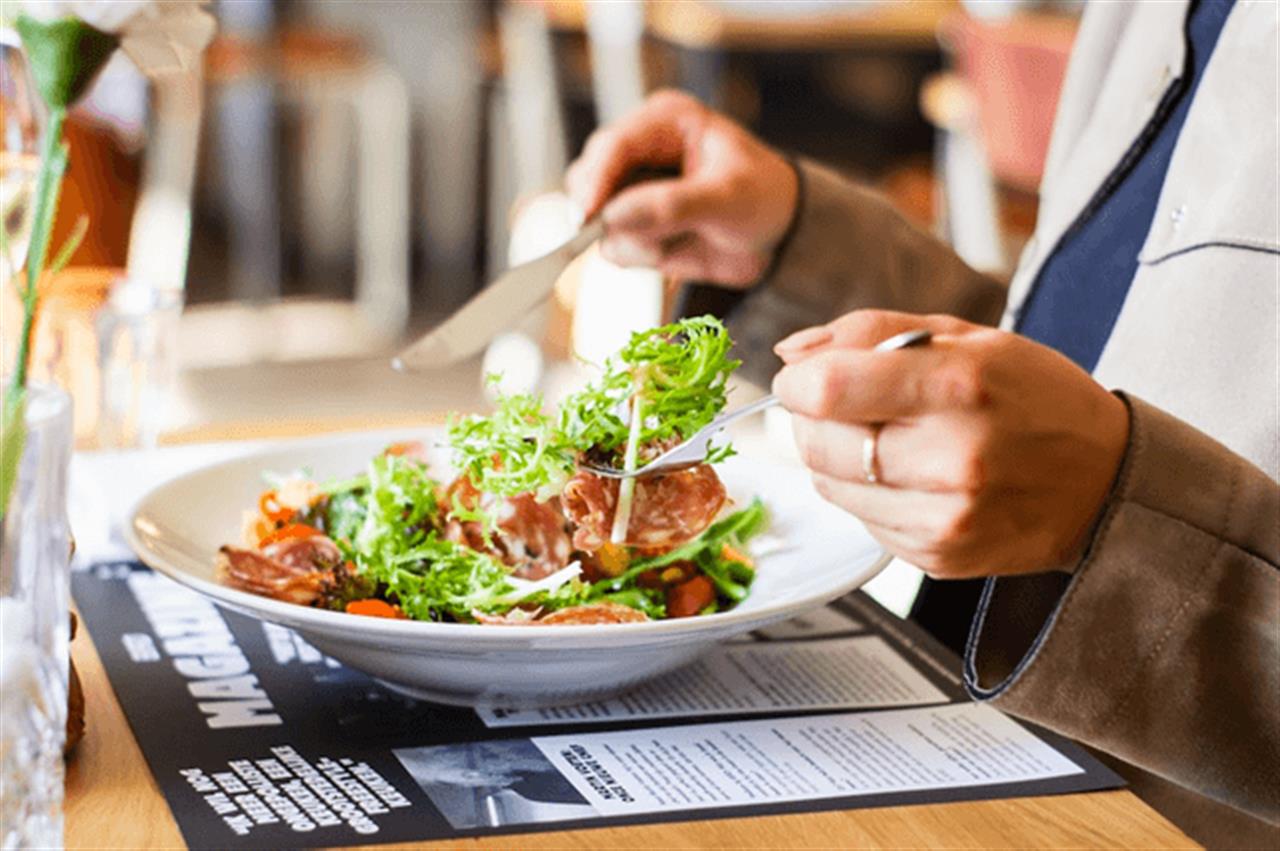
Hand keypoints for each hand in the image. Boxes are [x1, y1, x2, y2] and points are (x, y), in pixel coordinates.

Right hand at [565, 90, 798, 285]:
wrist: (779, 237)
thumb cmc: (764, 199)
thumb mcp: (729, 198)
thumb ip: (672, 205)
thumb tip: (615, 216)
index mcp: (666, 122)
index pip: (614, 145)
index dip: (596, 180)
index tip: (587, 216)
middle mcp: (641, 151)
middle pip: (590, 178)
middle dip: (612, 214)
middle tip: (649, 238)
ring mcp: (632, 189)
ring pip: (595, 218)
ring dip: (632, 239)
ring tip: (675, 240)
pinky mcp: (632, 224)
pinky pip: (613, 245)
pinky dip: (637, 255)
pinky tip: (670, 249)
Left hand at [772, 311, 1130, 578]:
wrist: (1104, 481)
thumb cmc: (1033, 397)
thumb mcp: (965, 337)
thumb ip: (869, 333)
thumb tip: (791, 354)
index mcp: (959, 386)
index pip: (828, 390)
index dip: (798, 382)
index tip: (806, 378)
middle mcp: (952, 458)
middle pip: (817, 442)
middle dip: (814, 418)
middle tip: (850, 405)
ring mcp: (944, 516)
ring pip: (830, 484)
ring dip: (840, 458)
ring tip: (891, 439)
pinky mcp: (937, 556)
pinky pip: (860, 519)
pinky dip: (869, 494)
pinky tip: (914, 476)